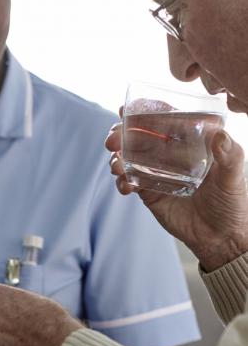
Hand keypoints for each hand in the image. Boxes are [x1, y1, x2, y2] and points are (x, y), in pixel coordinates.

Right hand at [106, 122, 247, 270]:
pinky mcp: (148, 191)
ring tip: (116, 167)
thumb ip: (230, 156)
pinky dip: (122, 182)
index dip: (144, 112)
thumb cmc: (231, 202)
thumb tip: (220, 136)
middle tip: (112, 141)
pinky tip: (125, 187)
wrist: (220, 237)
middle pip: (138, 136)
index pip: (164, 120)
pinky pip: (128, 182)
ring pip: (128, 157)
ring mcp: (156, 172)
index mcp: (189, 142)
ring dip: (116, 158)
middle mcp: (169, 154)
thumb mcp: (234, 177)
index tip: (127, 109)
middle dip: (119, 135)